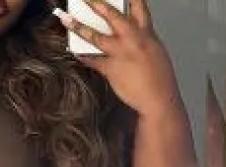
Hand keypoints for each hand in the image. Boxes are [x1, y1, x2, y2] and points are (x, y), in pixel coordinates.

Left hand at [55, 0, 181, 118]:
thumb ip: (141, 38)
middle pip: (112, 15)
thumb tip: (132, 32)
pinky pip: (92, 60)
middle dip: (96, 3)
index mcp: (146, 32)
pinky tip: (74, 51)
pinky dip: (82, 56)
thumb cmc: (159, 78)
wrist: (158, 98)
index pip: (137, 5)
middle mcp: (132, 38)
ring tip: (67, 19)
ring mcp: (120, 53)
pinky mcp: (111, 69)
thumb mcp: (154, 50)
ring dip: (79, 27)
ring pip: (96, 36)